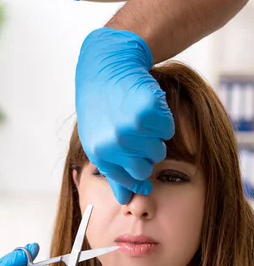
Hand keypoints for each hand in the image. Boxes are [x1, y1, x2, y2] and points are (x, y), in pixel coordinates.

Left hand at [76, 28, 174, 203]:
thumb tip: (127, 200)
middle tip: (135, 132)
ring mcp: (130, 128)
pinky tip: (146, 105)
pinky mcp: (147, 111)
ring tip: (138, 117)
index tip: (139, 159)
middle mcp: (114, 144)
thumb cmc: (102, 106)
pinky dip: (162, 118)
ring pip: (159, 148)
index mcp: (100, 154)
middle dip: (145, 152)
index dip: (138, 172)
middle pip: (147, 167)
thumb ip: (113, 171)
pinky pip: (167, 128)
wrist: (106, 66)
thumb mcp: (98, 141)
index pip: (130, 181)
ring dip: (153, 135)